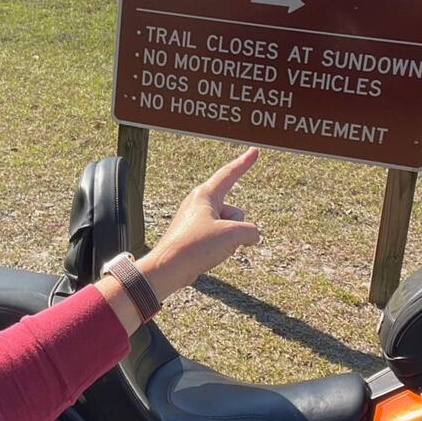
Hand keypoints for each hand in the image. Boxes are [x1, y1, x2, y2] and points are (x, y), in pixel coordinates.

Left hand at [139, 147, 261, 300]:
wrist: (167, 269)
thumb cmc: (194, 246)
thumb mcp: (232, 235)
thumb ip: (250, 231)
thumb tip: (251, 237)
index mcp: (205, 195)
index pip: (229, 174)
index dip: (244, 162)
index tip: (254, 151)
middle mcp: (200, 204)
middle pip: (235, 213)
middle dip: (236, 229)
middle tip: (214, 240)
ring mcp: (197, 221)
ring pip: (230, 229)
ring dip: (229, 242)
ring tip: (208, 250)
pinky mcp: (196, 237)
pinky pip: (220, 239)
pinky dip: (220, 248)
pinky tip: (206, 257)